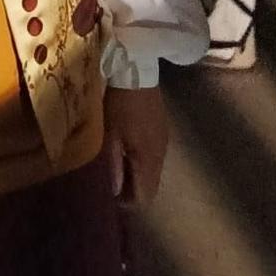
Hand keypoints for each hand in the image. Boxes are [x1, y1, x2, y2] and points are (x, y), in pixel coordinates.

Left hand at [104, 85, 168, 207]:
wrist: (138, 72)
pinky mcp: (163, 131)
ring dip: (138, 175)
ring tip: (118, 166)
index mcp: (148, 159)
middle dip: (133, 190)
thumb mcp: (111, 135)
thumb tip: (115, 191)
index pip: (145, 196)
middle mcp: (161, 156)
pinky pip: (155, 157)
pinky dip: (143, 161)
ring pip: (154, 172)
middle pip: (151, 187)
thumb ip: (114, 165)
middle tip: (112, 183)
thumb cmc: (121, 105)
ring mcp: (164, 143)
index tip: (111, 197)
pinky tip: (129, 149)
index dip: (128, 202)